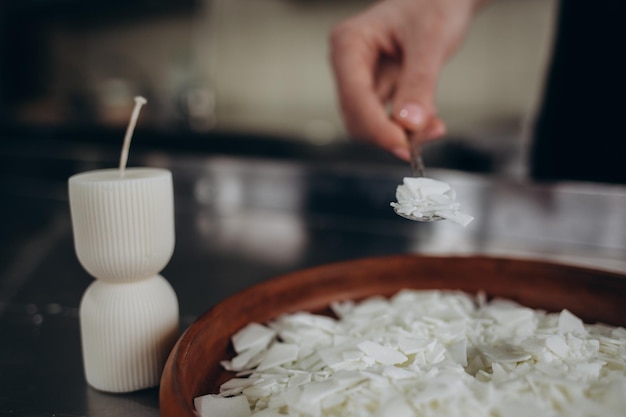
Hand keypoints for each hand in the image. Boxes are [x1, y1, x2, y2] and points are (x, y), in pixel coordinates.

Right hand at [329, 0, 484, 160]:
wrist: (443, 0)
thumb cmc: (434, 5)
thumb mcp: (430, 41)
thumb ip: (418, 84)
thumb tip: (408, 125)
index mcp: (349, 43)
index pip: (354, 97)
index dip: (377, 127)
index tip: (405, 146)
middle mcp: (348, 64)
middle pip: (357, 117)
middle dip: (391, 133)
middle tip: (430, 134)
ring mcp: (360, 80)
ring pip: (371, 124)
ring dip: (403, 133)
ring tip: (436, 126)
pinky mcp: (377, 91)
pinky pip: (387, 120)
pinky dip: (409, 128)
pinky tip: (431, 122)